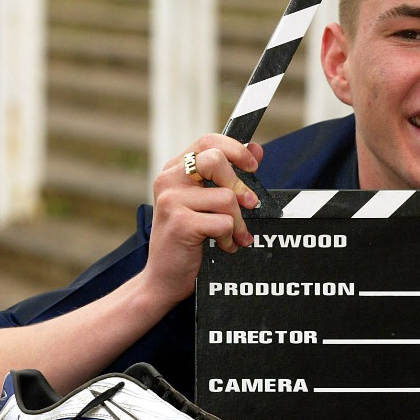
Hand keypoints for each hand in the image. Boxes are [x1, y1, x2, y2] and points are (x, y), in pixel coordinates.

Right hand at [141, 135, 264, 304]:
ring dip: (238, 222)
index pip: (208, 141)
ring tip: (233, 235)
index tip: (252, 166)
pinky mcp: (179, 223)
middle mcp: (168, 179)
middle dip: (240, 185)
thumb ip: (227, 175)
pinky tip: (223, 246)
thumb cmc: (186, 240)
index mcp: (175, 170)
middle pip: (216, 160)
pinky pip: (223, 223)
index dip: (235, 149)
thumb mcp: (206, 202)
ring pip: (226, 197)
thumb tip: (256, 149)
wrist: (162, 278)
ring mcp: (171, 200)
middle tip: (250, 205)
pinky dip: (230, 238)